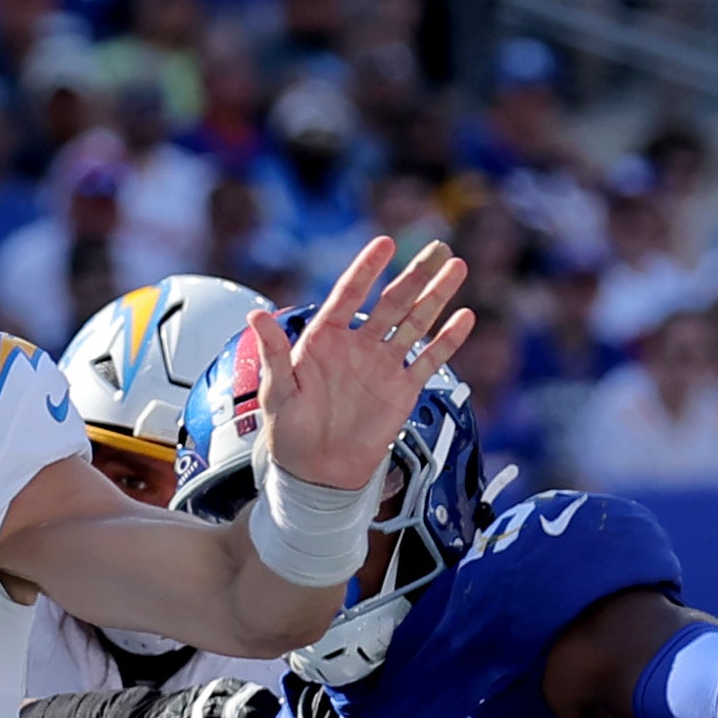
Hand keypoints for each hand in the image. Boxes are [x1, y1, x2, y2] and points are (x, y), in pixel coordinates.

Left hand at [255, 238, 473, 506]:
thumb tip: (254, 314)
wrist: (317, 474)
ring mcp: (383, 365)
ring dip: (436, 296)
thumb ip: (273, 351)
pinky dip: (447, 339)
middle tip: (437, 248)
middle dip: (415, 274)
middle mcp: (358, 346)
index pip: (349, 294)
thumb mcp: (276, 390)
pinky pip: (428, 359)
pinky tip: (464, 317)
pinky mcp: (402, 389)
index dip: (367, 269)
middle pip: (392, 301)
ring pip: (415, 322)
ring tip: (456, 268)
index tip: (385, 244)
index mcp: (325, 339)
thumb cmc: (289, 432)